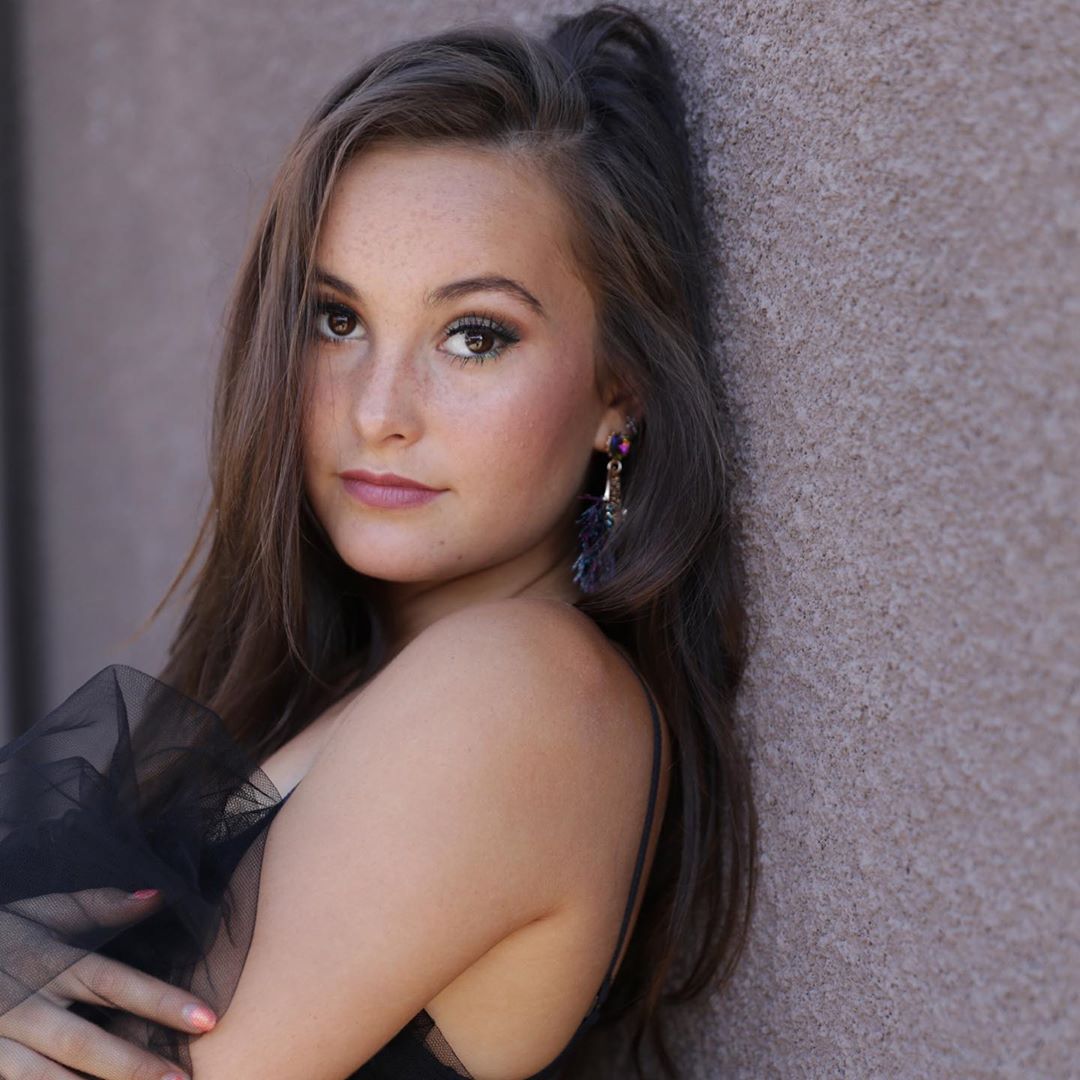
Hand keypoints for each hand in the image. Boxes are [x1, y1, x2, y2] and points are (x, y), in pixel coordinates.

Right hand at [0, 886, 215, 1079]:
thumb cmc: (2, 934)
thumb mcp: (46, 911)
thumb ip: (102, 905)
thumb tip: (159, 895)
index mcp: (53, 963)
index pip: (116, 984)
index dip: (161, 1003)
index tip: (207, 1020)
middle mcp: (28, 1006)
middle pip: (85, 1042)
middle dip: (134, 1067)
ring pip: (47, 1078)